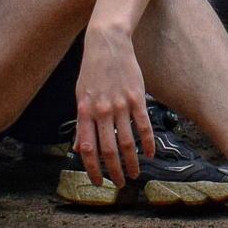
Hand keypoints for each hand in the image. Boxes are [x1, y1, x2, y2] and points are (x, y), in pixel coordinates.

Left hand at [71, 22, 156, 189]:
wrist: (107, 43)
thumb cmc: (92, 71)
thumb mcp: (80, 96)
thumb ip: (81, 123)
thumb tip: (78, 148)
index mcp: (85, 112)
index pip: (87, 149)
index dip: (92, 169)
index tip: (98, 182)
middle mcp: (101, 111)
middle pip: (108, 150)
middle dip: (114, 171)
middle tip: (119, 184)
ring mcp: (120, 105)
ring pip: (126, 142)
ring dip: (131, 162)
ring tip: (135, 174)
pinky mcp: (136, 97)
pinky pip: (143, 126)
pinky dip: (147, 143)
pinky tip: (149, 154)